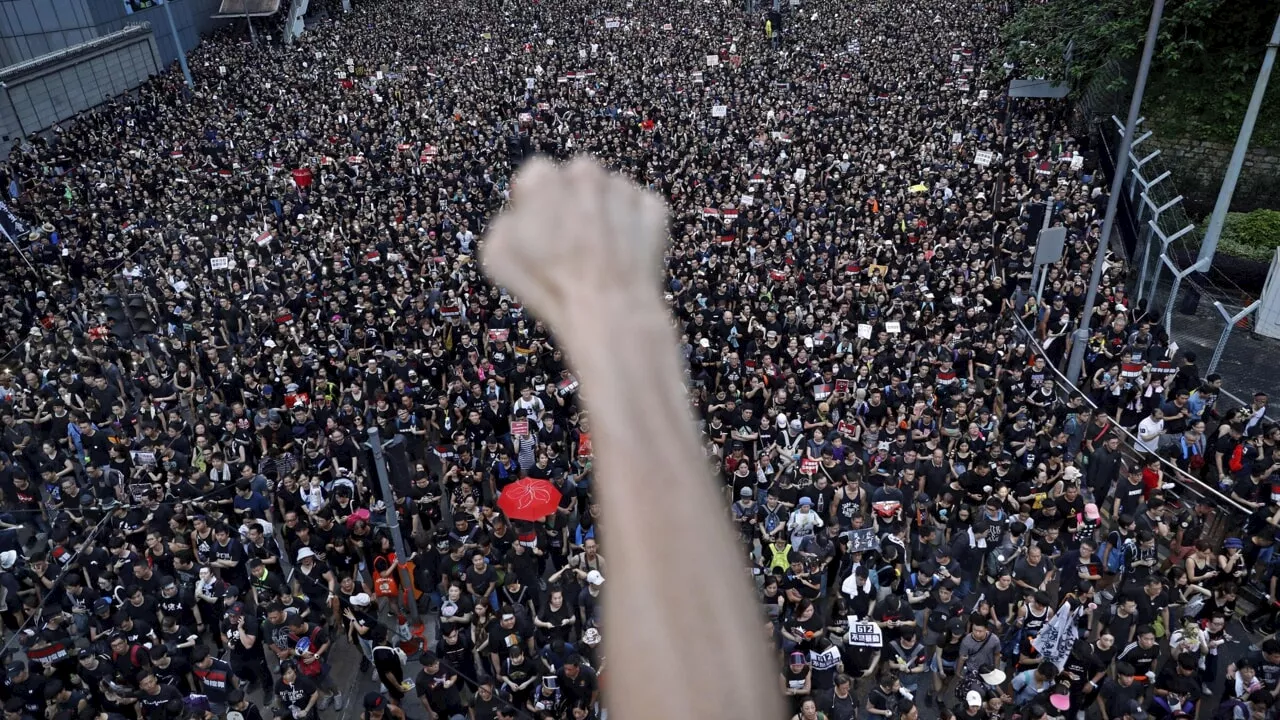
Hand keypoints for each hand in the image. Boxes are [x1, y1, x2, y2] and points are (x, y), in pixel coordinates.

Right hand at [482, 157, 667, 330]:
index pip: (537, 176)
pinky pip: (641, 209)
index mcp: (544, 178)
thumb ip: (505, 222)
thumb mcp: (498, 253)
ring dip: (605, 212)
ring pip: (611, 192)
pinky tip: (625, 253)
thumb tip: (518, 216)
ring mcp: (624, 189)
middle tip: (573, 239)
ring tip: (600, 251)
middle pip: (577, 179)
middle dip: (573, 201)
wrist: (607, 309)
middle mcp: (586, 173)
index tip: (539, 226)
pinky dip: (635, 226)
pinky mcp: (654, 208)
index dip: (536, 203)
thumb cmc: (548, 284)